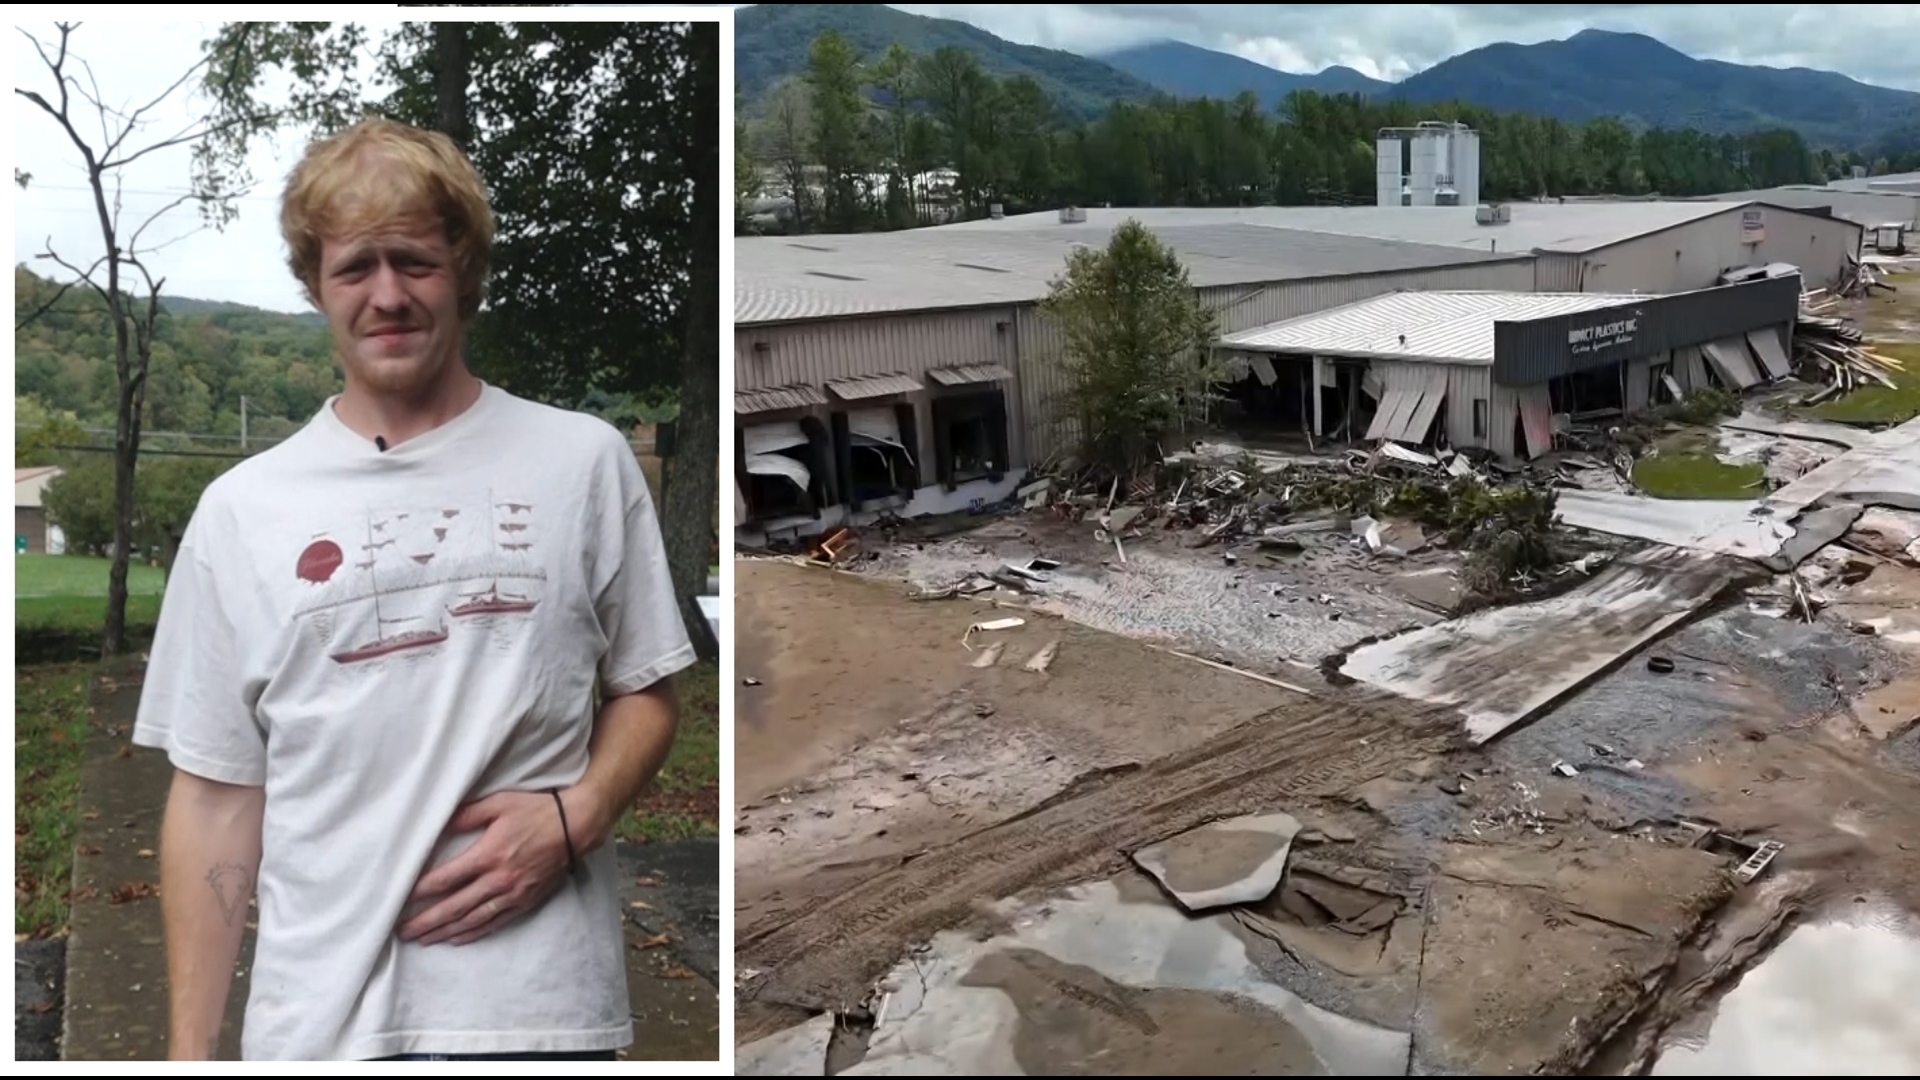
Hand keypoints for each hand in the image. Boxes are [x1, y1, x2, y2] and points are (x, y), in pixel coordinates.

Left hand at [397, 790, 573, 945]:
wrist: (576, 826)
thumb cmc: (537, 810)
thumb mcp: (499, 803)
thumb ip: (466, 814)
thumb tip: (438, 824)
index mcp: (488, 854)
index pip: (446, 878)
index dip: (421, 891)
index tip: (401, 899)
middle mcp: (498, 879)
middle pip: (454, 906)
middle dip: (426, 921)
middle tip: (402, 931)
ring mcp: (513, 893)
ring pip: (472, 919)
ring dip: (445, 932)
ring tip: (423, 939)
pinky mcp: (526, 900)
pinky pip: (495, 922)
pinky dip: (474, 932)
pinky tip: (457, 938)